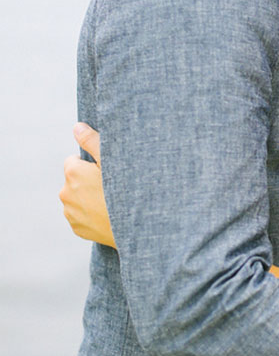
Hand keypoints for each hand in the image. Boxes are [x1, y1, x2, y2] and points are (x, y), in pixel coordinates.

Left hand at [60, 123, 115, 247]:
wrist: (136, 226)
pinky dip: (90, 214)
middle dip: (87, 180)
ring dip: (87, 197)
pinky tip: (106, 214)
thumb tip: (77, 127)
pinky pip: (80, 216)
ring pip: (77, 198)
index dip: (90, 164)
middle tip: (110, 187)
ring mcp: (70, 213)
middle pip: (74, 180)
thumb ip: (92, 141)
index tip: (105, 171)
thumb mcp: (113, 161)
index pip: (73, 161)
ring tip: (110, 201)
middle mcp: (65, 193)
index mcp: (72, 173)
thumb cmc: (127, 190)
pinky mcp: (76, 228)